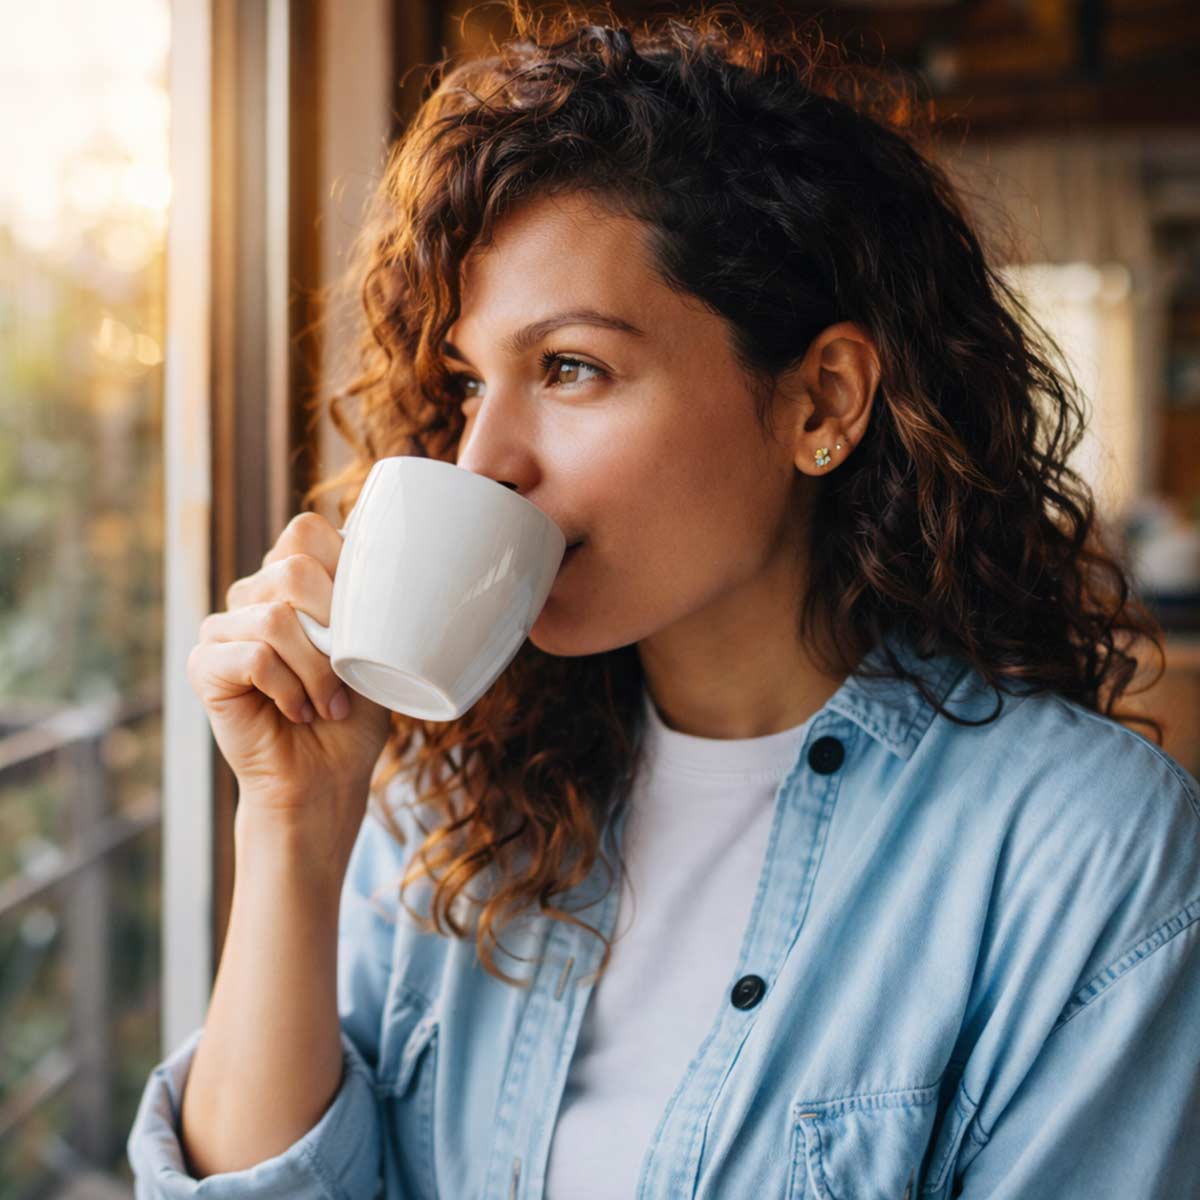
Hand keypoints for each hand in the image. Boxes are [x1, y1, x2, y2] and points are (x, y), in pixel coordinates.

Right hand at [186, 511, 393, 850]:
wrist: (326, 776)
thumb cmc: (355, 713)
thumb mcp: (374, 647)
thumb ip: (365, 598)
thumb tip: (382, 552)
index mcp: (292, 579)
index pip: (307, 531)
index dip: (343, 571)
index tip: (364, 625)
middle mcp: (253, 594)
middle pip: (292, 568)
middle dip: (334, 625)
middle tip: (347, 670)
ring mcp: (222, 627)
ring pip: (275, 618)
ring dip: (315, 669)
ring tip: (327, 701)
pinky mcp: (202, 664)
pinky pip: (253, 656)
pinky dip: (289, 689)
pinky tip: (298, 711)